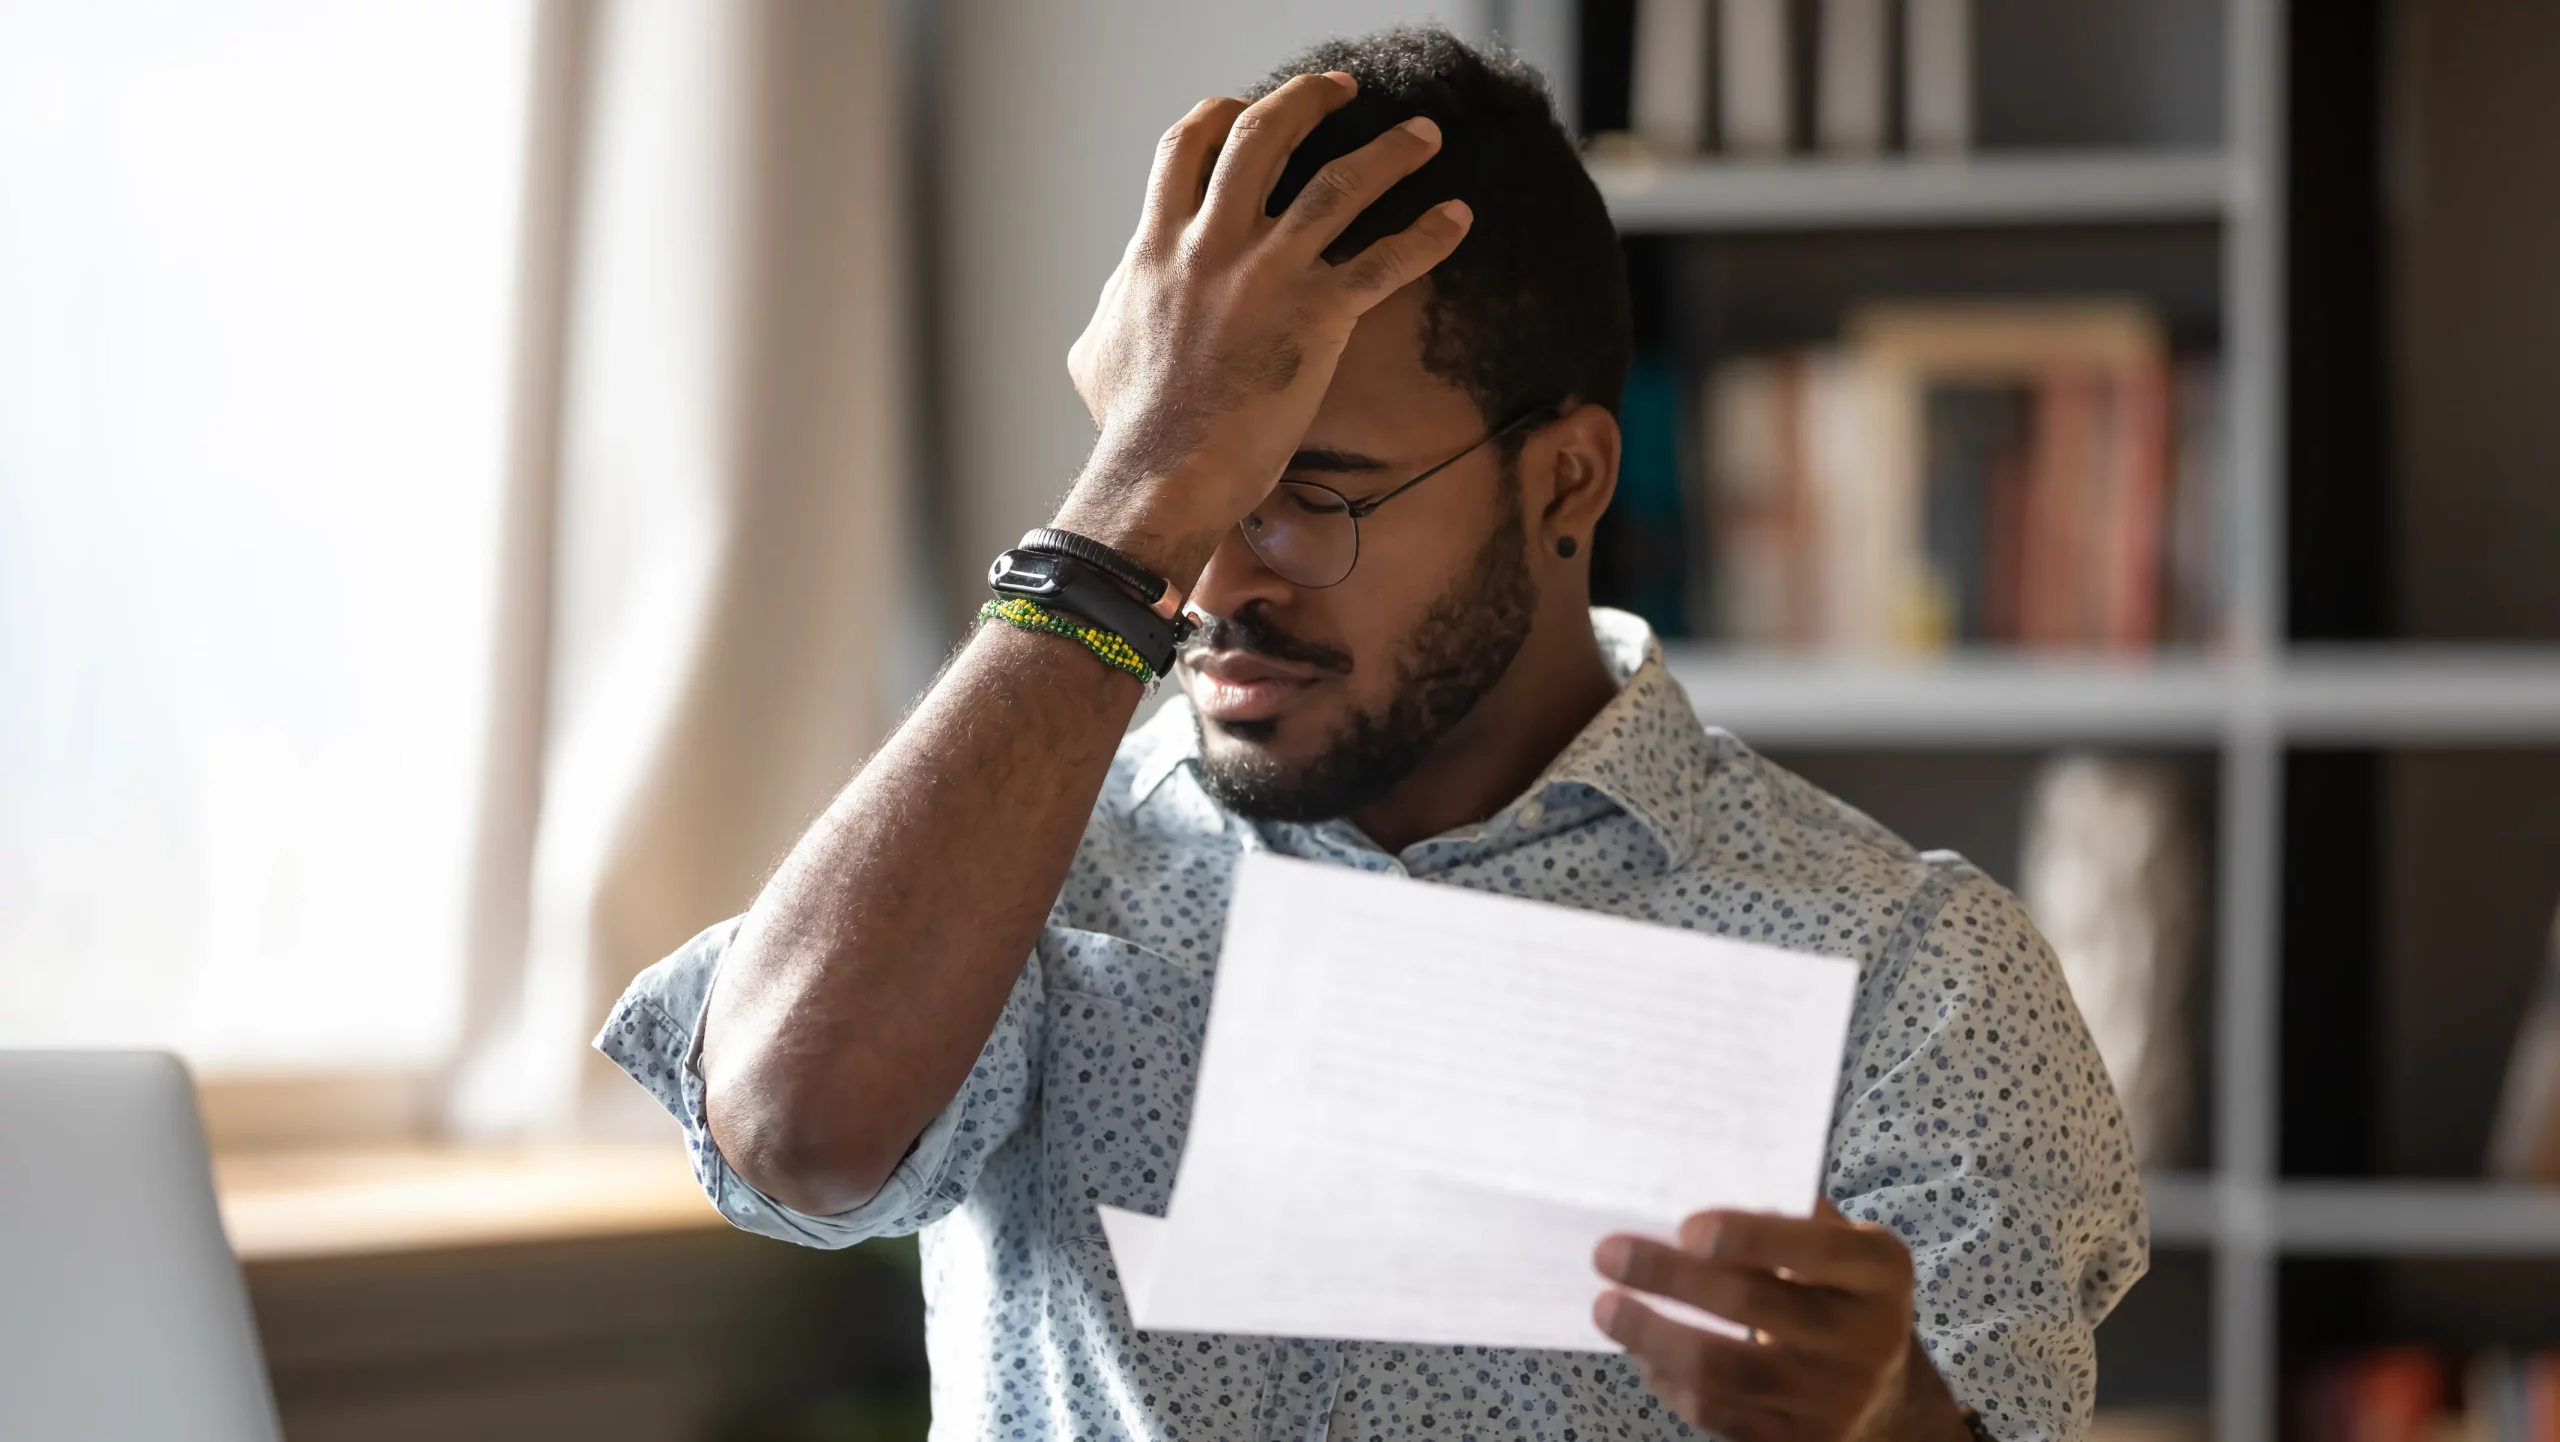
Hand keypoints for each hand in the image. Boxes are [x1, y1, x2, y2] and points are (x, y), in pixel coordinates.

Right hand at [1054, 72, 1473, 585]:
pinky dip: (1427, 235)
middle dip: (1307, 101)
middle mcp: (1213, 245)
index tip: (1244, 105)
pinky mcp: (1315, 317)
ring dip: (1389, 152)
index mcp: (1157, 247)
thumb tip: (1115, 306)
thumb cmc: (1129, 427)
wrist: (1161, 472)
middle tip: (1342, 91)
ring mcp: (1267, 276)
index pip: (1185, 149)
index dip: (1219, 115)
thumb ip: (1114, 310)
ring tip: (1425, 135)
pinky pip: (1384, 262)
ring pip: (1339, 184)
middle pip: (1263, 136)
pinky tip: (1458, 217)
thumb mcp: (1096, 353)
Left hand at [1593, 1199, 1971, 1441]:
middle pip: (1755, 1306)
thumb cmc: (1837, 1291)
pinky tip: (1642, 1353)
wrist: (1887, 1397)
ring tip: (1605, 1308)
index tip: (1685, 1227)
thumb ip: (1785, 1215)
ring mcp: (1833, 1399)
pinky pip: (1721, 1415)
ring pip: (1728, 1371)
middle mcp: (1865, 1338)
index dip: (1749, 1237)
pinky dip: (1672, 1382)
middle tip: (1608, 1254)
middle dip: (1672, 1278)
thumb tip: (1688, 1183)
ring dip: (1655, 1337)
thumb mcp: (1840, 1245)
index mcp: (1878, 1271)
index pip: (1814, 1248)